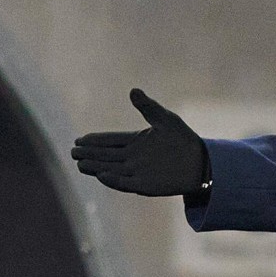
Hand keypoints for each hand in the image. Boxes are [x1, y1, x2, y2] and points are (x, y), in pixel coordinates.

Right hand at [71, 88, 207, 196]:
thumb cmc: (184, 139)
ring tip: (80, 163)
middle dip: (90, 154)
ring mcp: (138, 172)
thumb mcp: (166, 119)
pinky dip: (113, 180)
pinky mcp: (146, 185)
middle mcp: (133, 158)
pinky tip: (101, 175)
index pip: (110, 141)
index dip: (95, 140)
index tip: (79, 139)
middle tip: (73, 152)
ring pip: (111, 169)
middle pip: (106, 156)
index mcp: (135, 142)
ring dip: (96, 166)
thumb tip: (133, 90)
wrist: (202, 161)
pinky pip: (125, 183)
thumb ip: (148, 107)